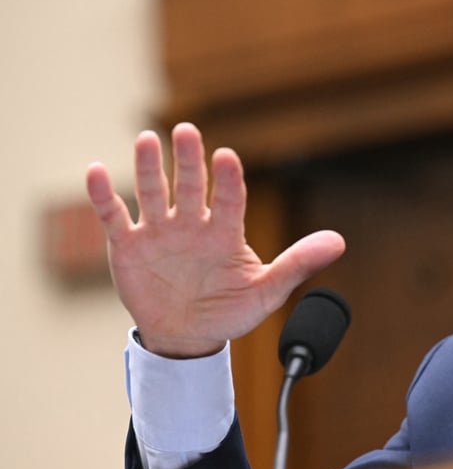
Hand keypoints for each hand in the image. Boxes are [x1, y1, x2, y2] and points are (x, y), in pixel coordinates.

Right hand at [86, 122, 345, 357]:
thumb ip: (298, 265)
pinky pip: (116, 217)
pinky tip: (96, 172)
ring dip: (148, 168)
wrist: (188, 337)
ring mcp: (160, 232)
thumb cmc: (229, 312)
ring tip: (146, 139)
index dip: (228, 179)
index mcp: (226, 231)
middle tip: (187, 131)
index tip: (228, 157)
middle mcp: (192, 224)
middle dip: (188, 160)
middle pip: (190, 185)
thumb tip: (338, 242)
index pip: (229, 198)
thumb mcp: (266, 292)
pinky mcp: (130, 246)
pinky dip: (104, 196)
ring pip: (152, 192)